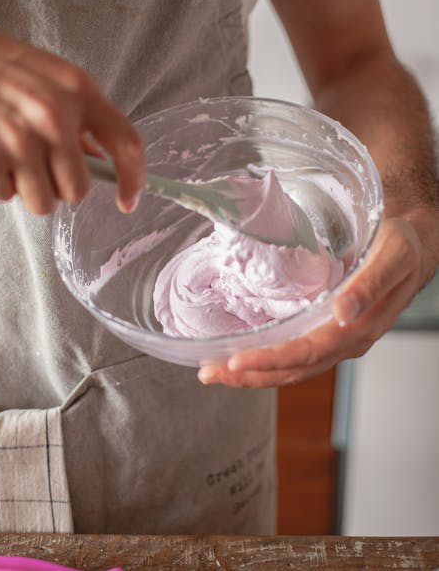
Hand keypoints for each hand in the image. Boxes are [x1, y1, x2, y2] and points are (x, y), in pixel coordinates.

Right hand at [0, 4, 144, 213]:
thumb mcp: (52, 79)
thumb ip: (81, 118)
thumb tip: (101, 160)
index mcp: (78, 92)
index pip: (125, 142)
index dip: (134, 178)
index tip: (130, 200)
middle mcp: (54, 117)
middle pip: (79, 190)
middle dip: (61, 185)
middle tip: (40, 162)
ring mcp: (20, 141)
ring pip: (44, 203)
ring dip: (29, 189)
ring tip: (12, 155)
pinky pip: (7, 197)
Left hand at [198, 208, 438, 387]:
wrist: (411, 244)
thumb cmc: (401, 246)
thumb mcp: (392, 256)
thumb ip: (369, 284)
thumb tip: (342, 312)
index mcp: (360, 328)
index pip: (309, 353)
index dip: (272, 360)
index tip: (237, 360)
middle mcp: (346, 341)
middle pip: (293, 369)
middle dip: (249, 374)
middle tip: (209, 372)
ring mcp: (335, 339)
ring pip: (291, 367)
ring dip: (252, 372)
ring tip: (214, 371)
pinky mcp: (325, 330)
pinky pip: (293, 353)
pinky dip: (265, 358)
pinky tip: (241, 354)